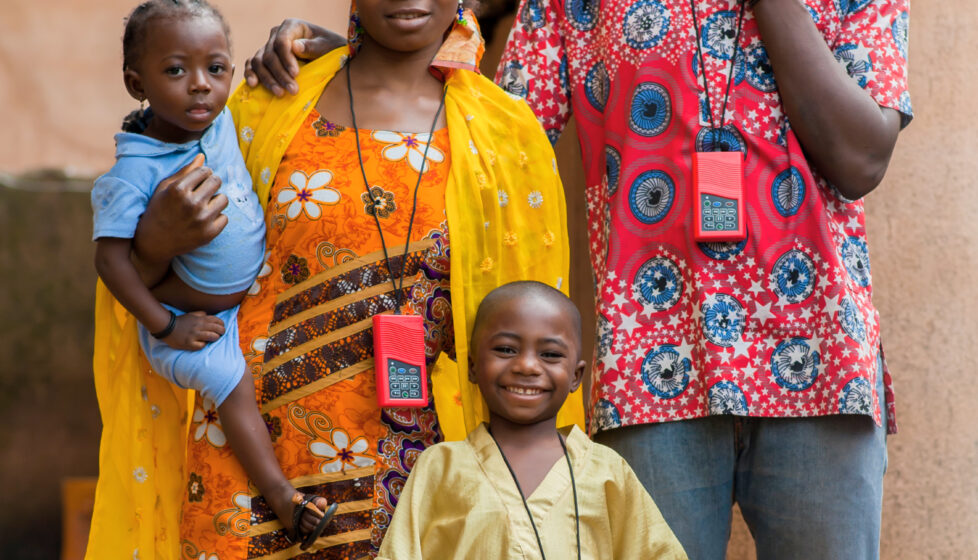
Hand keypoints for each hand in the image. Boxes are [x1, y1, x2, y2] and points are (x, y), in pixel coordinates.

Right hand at [133, 154, 227, 274]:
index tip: (198, 180)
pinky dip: (217, 217)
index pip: (205, 171)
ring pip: (224, 199)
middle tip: (203, 191)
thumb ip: (185, 171)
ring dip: (216, 200)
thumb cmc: (158, 210)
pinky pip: (225, 217)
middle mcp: (192, 203)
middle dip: (211, 184)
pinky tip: (204, 219)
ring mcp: (202, 220)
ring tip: (204, 205)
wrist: (154, 242)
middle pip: (217, 182)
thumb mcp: (165, 188)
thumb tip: (203, 156)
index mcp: (179, 190)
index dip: (203, 174)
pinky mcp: (209, 234)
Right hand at [163, 311, 225, 350]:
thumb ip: (200, 314)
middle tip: (221, 334)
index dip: (222, 324)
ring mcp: (194, 335)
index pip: (217, 320)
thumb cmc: (180, 322)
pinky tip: (201, 344)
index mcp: (200, 319)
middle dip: (222, 332)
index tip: (222, 327)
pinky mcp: (189, 343)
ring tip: (214, 339)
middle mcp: (198, 326)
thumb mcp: (191, 315)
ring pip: (212, 337)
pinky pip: (201, 345)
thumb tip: (208, 315)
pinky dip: (203, 345)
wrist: (166, 327)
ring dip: (215, 338)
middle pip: (217, 329)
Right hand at [244, 19, 344, 96]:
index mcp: (292, 26)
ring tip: (280, 93)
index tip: (296, 74)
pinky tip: (253, 85)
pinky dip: (251, 74)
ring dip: (268, 79)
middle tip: (293, 90)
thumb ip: (312, 47)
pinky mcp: (264, 59)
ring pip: (260, 62)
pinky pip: (252, 65)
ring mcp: (269, 46)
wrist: (330, 55)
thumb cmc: (331, 48)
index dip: (286, 58)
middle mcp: (277, 34)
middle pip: (270, 54)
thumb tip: (295, 46)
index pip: (282, 41)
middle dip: (280, 74)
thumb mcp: (327, 46)